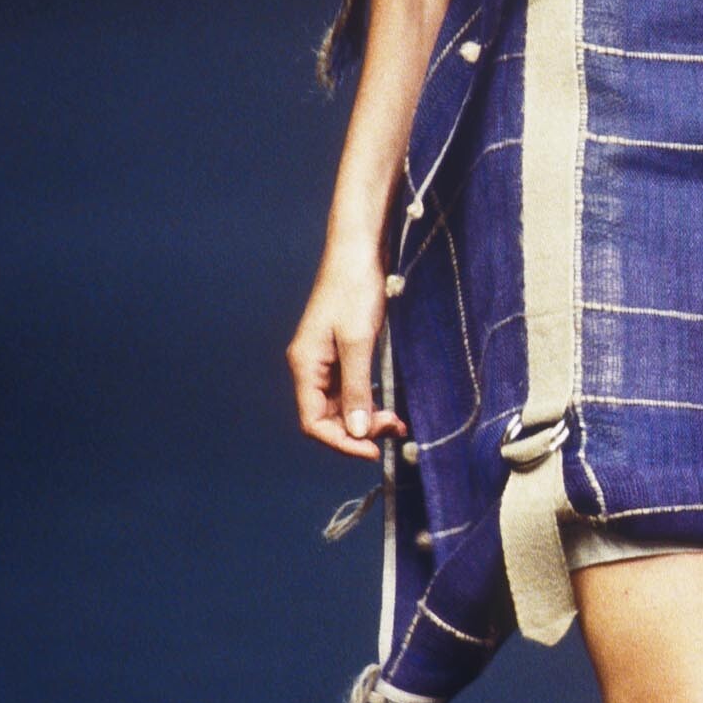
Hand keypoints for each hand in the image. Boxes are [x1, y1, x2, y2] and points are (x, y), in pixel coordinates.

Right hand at [288, 246, 406, 458]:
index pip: (313, 421)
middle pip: (327, 418)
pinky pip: (350, 390)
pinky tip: (388, 406)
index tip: (373, 450)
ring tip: (396, 422)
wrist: (358, 251)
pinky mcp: (341, 354)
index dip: (341, 442)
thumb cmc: (354, 289)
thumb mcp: (359, 342)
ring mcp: (325, 361)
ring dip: (365, 419)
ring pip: (341, 406)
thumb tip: (357, 432)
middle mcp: (310, 367)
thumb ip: (358, 389)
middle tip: (393, 429)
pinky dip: (368, 401)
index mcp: (305, 365)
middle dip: (358, 431)